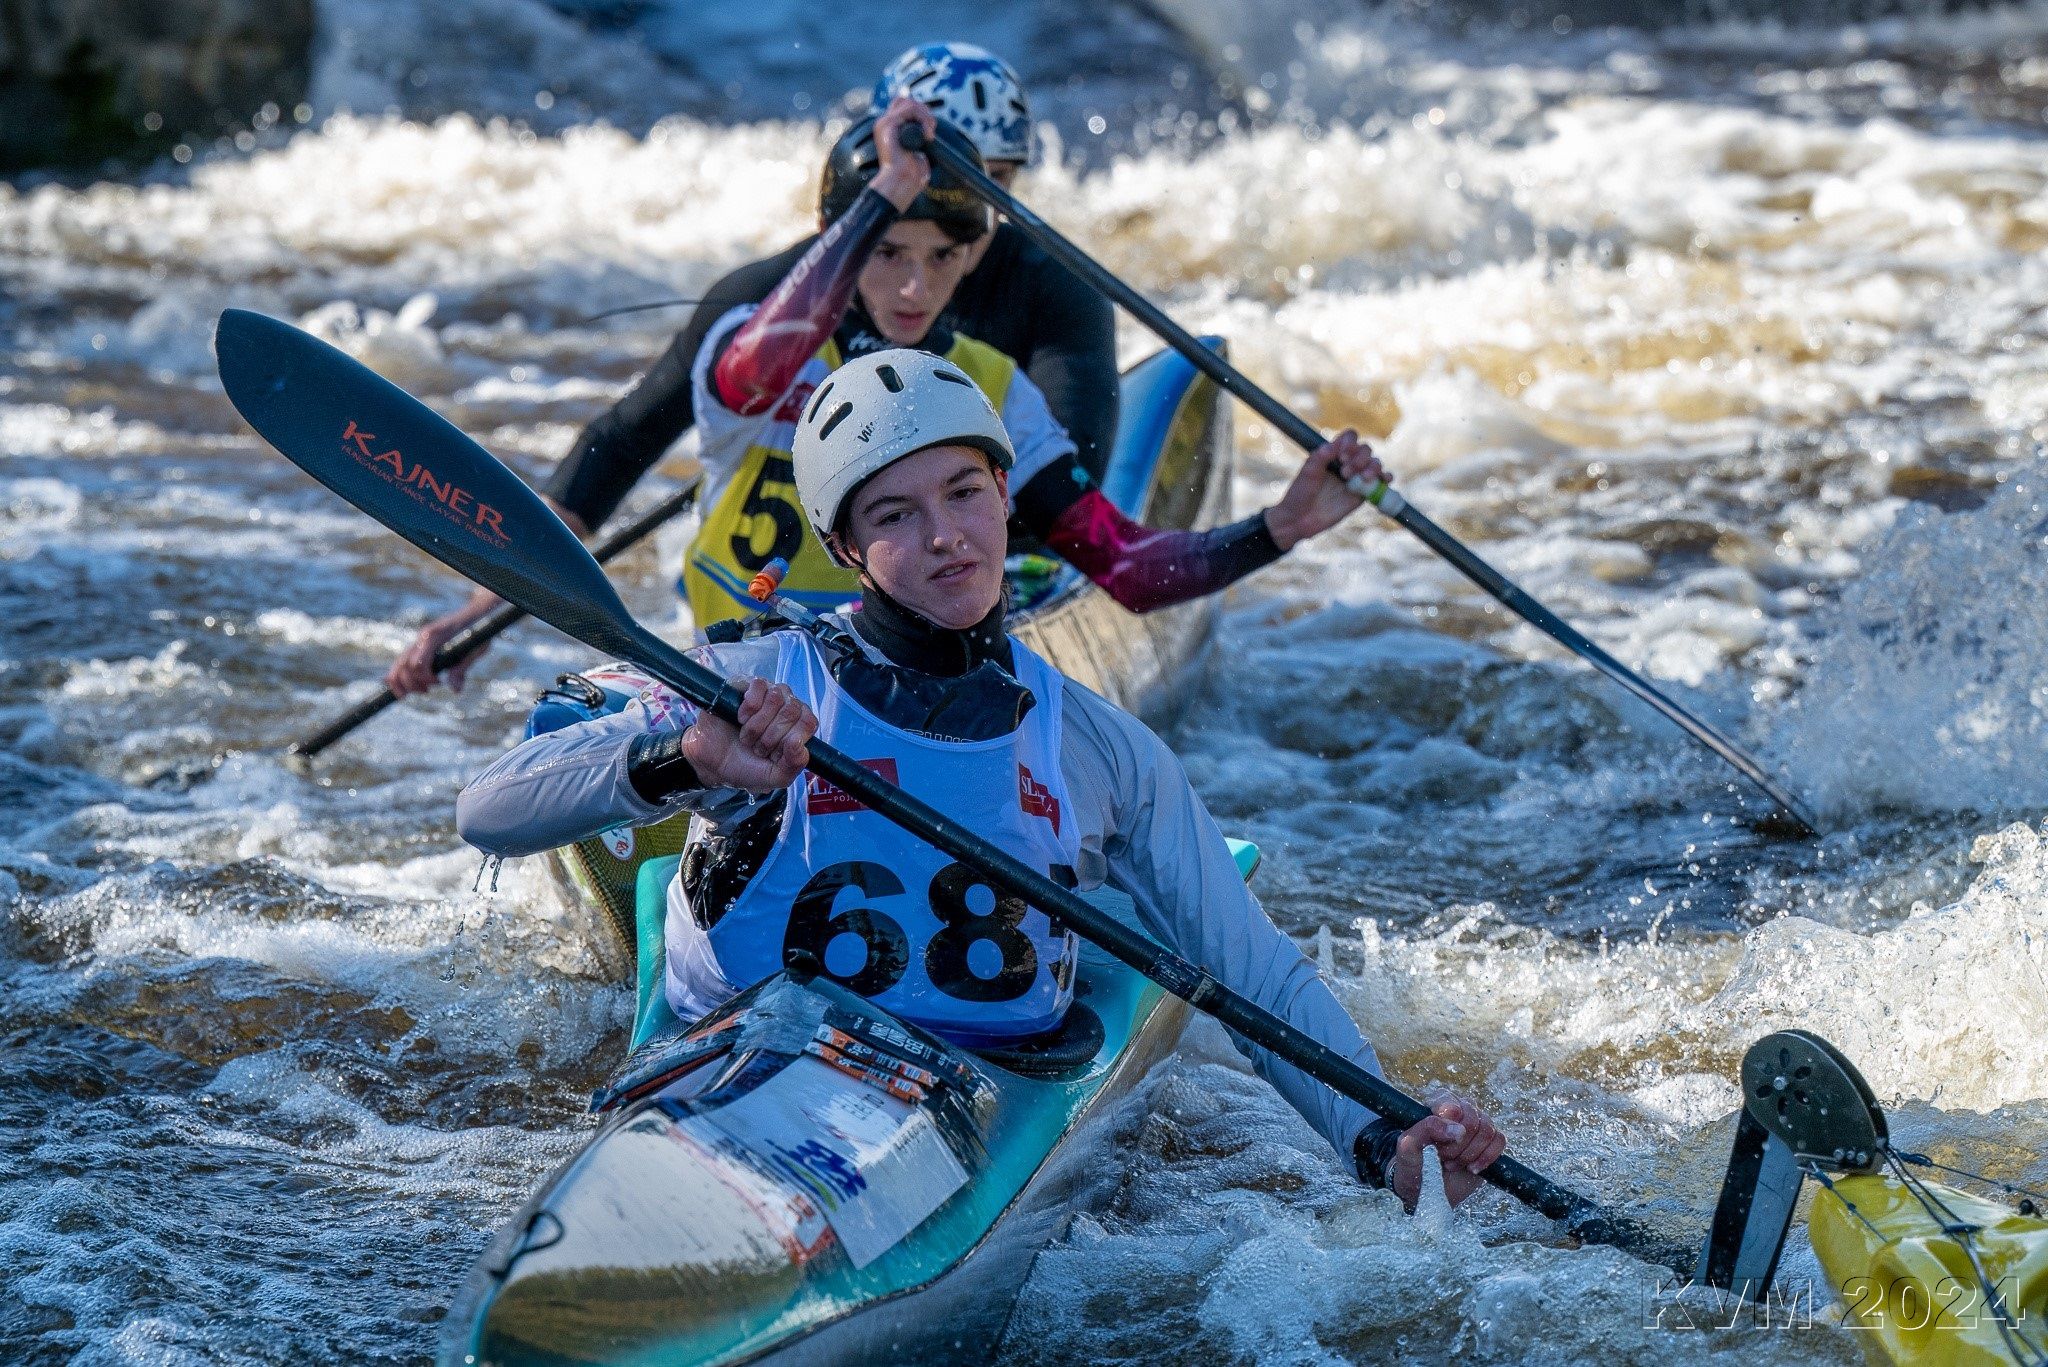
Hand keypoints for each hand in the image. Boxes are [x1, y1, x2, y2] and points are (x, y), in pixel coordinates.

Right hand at [387, 607, 485, 696]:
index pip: (417, 664)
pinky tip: (410, 686)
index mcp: (434, 636)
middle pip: (403, 666)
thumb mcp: (474, 651)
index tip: (439, 683)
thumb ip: (461, 669)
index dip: (425, 678)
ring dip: (404, 682)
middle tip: (427, 691)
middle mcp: (422, 636)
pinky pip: (404, 660)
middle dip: (411, 684)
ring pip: (399, 663)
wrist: (477, 614)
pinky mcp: (421, 643)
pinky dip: (402, 674)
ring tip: (420, 690)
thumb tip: (455, 690)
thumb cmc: (479, 631)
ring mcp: (419, 639)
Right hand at [679, 679, 816, 792]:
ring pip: (776, 697)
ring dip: (757, 725)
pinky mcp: (746, 685)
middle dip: (771, 736)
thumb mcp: (774, 776)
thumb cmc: (745, 767)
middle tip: (756, 747)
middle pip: (792, 710)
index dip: (790, 739)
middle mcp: (786, 706)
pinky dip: (749, 707)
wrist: (712, 762)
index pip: (809, 722)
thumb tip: (799, 743)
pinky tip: (740, 718)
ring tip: (746, 736)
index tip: (774, 754)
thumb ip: (794, 765)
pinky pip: (759, 685)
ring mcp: (767, 694)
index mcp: (798, 726)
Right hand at [872, 94, 937, 211]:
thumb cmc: (910, 174)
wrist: (901, 183)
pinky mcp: (888, 124)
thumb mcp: (917, 151)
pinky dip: (923, 118)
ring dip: (925, 116)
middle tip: (931, 130)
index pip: (903, 106)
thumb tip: (926, 129)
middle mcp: (885, 124)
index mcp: (890, 130)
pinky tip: (926, 135)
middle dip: (923, 111)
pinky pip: (910, 108)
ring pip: (909, 102)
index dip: (919, 112)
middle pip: (905, 100)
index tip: (929, 129)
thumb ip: (918, 137)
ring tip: (929, 134)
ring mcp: (885, 123)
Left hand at [1262, 430, 1387, 550]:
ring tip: (1363, 478)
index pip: (1350, 438)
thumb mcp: (1307, 473)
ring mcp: (1356, 477)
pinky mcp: (1363, 493)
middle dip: (1359, 458)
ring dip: (1373, 467)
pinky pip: (1380, 482)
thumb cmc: (1300, 493)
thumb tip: (1333, 446)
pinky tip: (1384, 479)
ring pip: (1375, 463)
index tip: (1342, 456)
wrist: (1300, 519)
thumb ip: (1320, 457)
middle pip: (1365, 449)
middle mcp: (1347, 462)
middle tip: (1345, 473)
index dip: (1350, 443)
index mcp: (1333, 453)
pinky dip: (1386, 478)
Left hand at [1389, 1095, 1506, 1209]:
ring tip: (1452, 1163)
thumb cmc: (1412, 1166)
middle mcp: (1459, 1111)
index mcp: (1435, 1105)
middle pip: (1471, 1116)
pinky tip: (1471, 1168)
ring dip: (1469, 1152)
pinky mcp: (1489, 1144)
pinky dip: (1486, 1157)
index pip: (1449, 1100)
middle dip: (1456, 1144)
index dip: (1448, 1119)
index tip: (1439, 1140)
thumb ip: (1426, 1130)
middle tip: (1442, 1156)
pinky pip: (1499, 1140)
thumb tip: (1458, 1129)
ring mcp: (1476, 1127)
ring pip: (1487, 1128)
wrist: (1425, 1192)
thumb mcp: (1407, 1148)